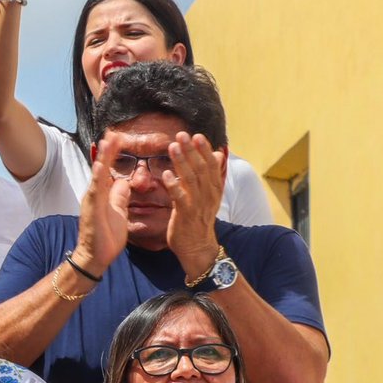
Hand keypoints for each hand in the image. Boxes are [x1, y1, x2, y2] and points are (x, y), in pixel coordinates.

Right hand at [76, 135, 130, 271]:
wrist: (95, 257)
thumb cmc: (106, 237)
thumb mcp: (119, 212)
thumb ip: (120, 197)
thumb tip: (125, 183)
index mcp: (102, 195)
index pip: (108, 170)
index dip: (113, 155)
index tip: (119, 139)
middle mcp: (95, 194)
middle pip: (101, 167)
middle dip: (108, 151)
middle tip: (114, 134)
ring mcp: (92, 200)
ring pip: (97, 174)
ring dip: (103, 158)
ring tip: (107, 142)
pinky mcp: (91, 208)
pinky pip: (95, 189)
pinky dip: (98, 176)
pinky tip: (101, 165)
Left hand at [159, 132, 226, 277]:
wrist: (198, 247)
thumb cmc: (199, 219)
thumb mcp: (209, 195)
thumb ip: (210, 174)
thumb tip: (216, 153)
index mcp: (214, 188)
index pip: (211, 165)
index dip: (204, 150)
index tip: (197, 135)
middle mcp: (208, 194)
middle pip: (201, 168)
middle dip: (192, 150)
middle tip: (182, 135)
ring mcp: (197, 204)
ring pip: (191, 179)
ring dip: (182, 162)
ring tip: (173, 147)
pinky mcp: (185, 214)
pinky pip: (180, 197)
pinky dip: (173, 185)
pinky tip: (165, 174)